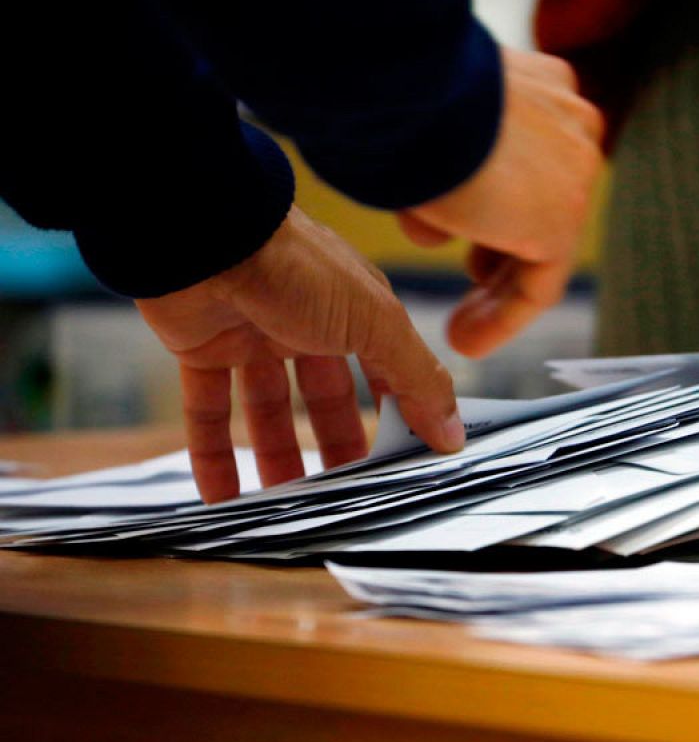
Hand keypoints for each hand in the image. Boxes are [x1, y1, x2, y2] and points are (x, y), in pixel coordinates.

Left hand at [136, 207, 463, 503]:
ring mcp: (252, 334)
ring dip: (274, 457)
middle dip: (334, 447)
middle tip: (343, 497)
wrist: (208, 233)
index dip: (397, 414)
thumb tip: (454, 434)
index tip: (406, 462)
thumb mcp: (378, 325)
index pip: (385, 372)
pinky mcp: (200, 348)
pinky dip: (212, 454)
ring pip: (266, 409)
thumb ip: (418, 380)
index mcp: (355, 311)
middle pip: (325, 398)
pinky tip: (220, 497)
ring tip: (282, 508)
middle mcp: (306, 322)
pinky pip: (207, 410)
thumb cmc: (302, 270)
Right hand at [398, 47, 603, 357]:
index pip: (530, 159)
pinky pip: (539, 282)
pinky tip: (467, 339)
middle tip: (474, 279)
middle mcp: (570, 122)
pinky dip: (504, 314)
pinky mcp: (561, 218)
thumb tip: (438, 220)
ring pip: (539, 244)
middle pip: (541, 202)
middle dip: (502, 249)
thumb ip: (443, 165)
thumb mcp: (426, 124)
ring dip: (497, 289)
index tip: (468, 232)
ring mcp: (574, 170)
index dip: (498, 201)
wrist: (412, 84)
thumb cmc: (399, 92)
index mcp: (544, 86)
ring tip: (464, 327)